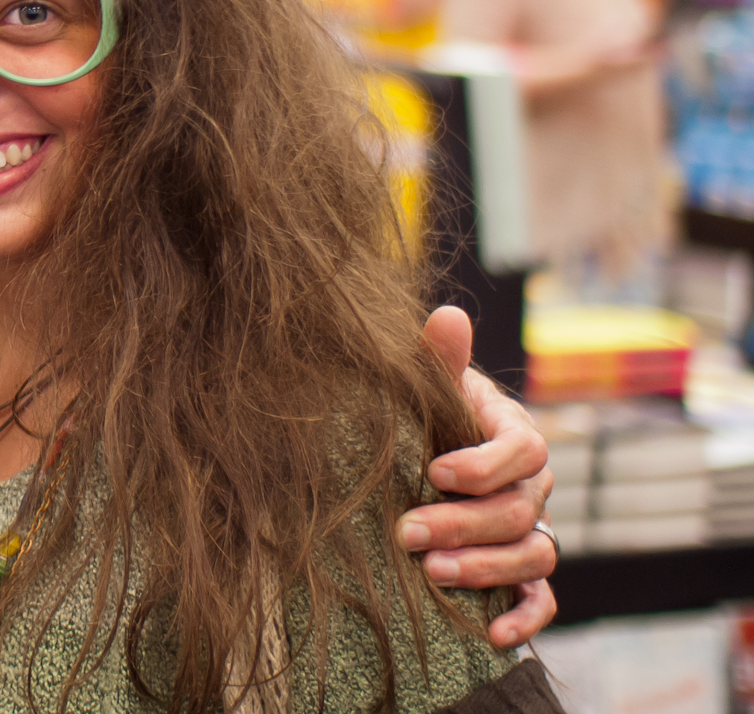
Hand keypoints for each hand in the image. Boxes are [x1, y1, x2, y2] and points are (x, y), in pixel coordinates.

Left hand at [398, 307, 557, 647]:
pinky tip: (491, 633)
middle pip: (518, 510)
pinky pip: (540, 599)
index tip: (435, 470)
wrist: (419, 451)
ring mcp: (531, 527)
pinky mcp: (521, 570)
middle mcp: (531, 484)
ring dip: (486, 569)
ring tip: (432, 573)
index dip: (485, 463)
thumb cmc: (425, 413)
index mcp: (513, 433)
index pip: (524, 449)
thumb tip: (448, 315)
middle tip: (408, 531)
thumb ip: (440, 358)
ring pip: (532, 555)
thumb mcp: (429, 385)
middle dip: (464, 523)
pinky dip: (524, 618)